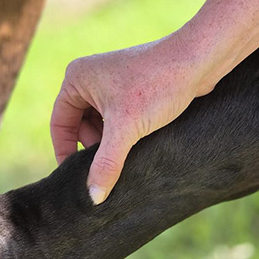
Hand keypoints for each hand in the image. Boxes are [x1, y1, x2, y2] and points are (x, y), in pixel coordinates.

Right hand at [50, 33, 208, 203]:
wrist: (199, 60)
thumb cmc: (158, 84)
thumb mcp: (126, 129)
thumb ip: (106, 164)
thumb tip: (93, 199)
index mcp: (76, 78)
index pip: (59, 125)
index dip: (66, 152)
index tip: (77, 177)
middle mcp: (90, 77)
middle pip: (80, 126)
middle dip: (94, 148)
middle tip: (113, 163)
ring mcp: (112, 82)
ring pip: (101, 125)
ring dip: (112, 142)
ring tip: (131, 150)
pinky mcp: (132, 90)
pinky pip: (118, 119)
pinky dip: (125, 134)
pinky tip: (141, 142)